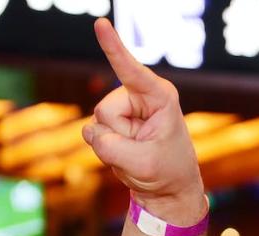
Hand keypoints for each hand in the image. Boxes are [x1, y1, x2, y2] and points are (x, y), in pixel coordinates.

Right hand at [82, 18, 205, 222]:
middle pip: (104, 110)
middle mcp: (139, 95)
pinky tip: (126, 154)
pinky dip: (106, 151)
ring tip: (137, 153)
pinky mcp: (111, 122)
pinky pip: (93, 135)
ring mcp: (123, 108)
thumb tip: (90, 133)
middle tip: (143, 150)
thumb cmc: (167, 172)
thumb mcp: (143, 164)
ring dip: (113, 146)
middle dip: (118, 137)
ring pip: (97, 124)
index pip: (130, 70)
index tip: (101, 23)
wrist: (168, 189)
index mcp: (160, 96)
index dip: (114, 47)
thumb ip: (111, 147)